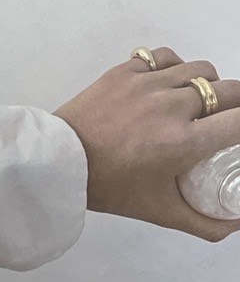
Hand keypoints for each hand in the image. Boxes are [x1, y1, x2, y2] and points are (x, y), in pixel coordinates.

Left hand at [54, 48, 239, 240]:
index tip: (238, 132)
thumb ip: (205, 223)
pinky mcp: (126, 70)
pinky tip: (170, 83)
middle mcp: (172, 106)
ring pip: (200, 70)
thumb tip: (236, 224)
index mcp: (185, 142)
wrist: (60, 162)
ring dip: (209, 85)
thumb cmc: (112, 188)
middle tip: (227, 117)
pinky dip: (175, 68)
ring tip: (199, 101)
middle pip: (229, 91)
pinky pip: (165, 58)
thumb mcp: (161, 212)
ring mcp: (148, 84)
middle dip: (235, 104)